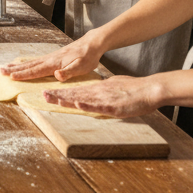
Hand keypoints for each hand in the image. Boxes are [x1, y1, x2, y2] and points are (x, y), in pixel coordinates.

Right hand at [1, 36, 102, 82]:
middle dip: (15, 69)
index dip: (24, 74)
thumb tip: (56, 75)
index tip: (12, 76)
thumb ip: (69, 72)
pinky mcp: (52, 57)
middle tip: (1, 71)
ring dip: (17, 66)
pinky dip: (26, 63)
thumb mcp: (82, 66)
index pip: (36, 70)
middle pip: (29, 65)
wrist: (91, 44)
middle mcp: (49, 59)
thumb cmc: (87, 57)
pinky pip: (35, 61)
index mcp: (54, 63)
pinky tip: (22, 64)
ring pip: (30, 62)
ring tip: (6, 67)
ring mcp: (50, 57)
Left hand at [42, 75, 162, 117]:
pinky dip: (89, 105)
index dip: (61, 93)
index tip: (47, 93)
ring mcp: (106, 99)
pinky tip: (78, 104)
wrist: (150, 89)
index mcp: (98, 89)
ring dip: (68, 99)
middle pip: (75, 94)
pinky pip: (99, 106)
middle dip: (58, 96)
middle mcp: (98, 92)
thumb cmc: (133, 88)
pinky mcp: (115, 106)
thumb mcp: (113, 86)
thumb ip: (102, 89)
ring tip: (54, 99)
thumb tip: (93, 92)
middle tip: (43, 95)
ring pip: (84, 99)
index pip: (76, 91)